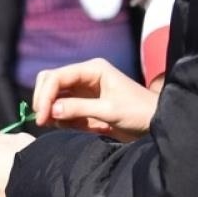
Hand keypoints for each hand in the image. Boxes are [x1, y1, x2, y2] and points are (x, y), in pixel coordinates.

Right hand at [32, 57, 157, 140]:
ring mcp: (82, 90)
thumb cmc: (138, 112)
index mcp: (93, 70)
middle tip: (43, 121)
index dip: (45, 96)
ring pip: (52, 95)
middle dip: (43, 100)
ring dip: (49, 110)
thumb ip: (79, 109)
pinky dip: (57, 118)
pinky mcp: (81, 105)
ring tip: (58, 125)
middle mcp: (84, 76)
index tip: (42, 118)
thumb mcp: (109, 110)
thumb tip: (52, 111)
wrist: (154, 123)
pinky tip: (69, 126)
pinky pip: (59, 109)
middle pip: (49, 81)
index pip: (56, 77)